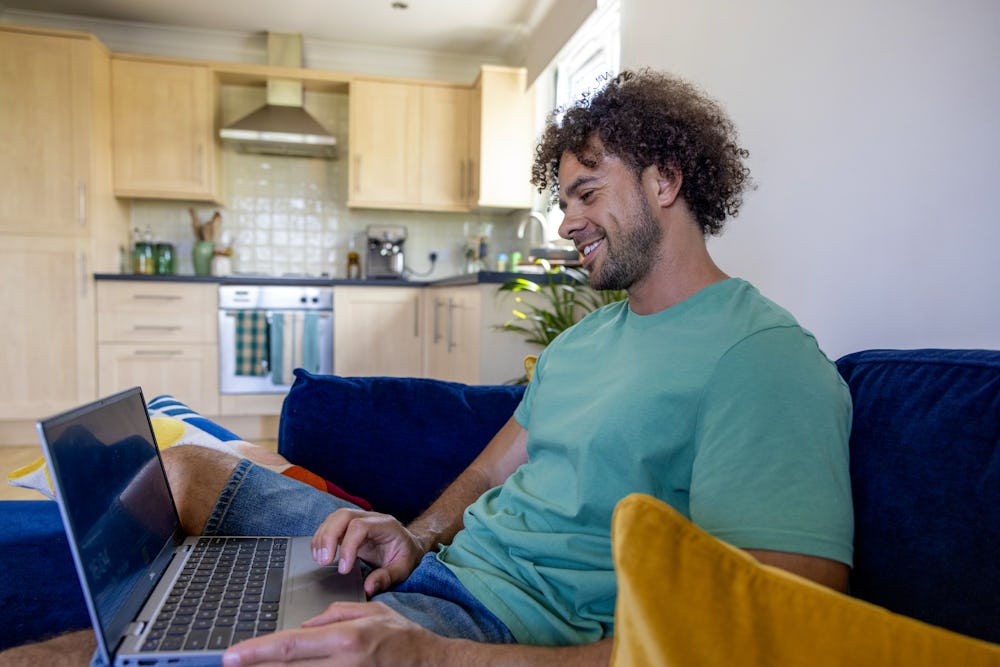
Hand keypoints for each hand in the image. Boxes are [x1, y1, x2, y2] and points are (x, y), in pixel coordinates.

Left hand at [222, 601, 442, 666]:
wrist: (428, 663)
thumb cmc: (401, 636)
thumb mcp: (369, 612)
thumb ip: (332, 616)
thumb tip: (303, 628)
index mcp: (345, 637)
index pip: (291, 644)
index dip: (256, 651)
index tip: (231, 655)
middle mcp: (342, 662)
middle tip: (228, 664)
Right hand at [311, 509, 424, 595]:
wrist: (409, 545)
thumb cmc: (406, 556)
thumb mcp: (403, 570)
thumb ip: (386, 578)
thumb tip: (368, 588)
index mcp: (386, 525)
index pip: (360, 527)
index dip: (348, 546)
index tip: (343, 569)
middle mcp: (371, 517)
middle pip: (343, 515)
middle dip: (328, 537)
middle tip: (323, 561)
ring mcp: (359, 519)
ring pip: (334, 518)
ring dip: (322, 537)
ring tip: (319, 559)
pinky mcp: (350, 527)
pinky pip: (332, 525)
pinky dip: (322, 538)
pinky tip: (319, 554)